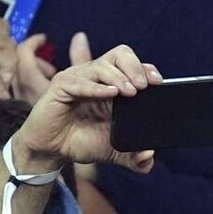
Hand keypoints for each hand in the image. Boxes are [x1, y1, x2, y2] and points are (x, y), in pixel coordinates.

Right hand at [9, 39, 162, 174]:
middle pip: (119, 54)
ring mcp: (78, 79)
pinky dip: (96, 87)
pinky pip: (79, 82)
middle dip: (134, 67)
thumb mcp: (116, 153)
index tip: (158, 83)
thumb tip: (149, 156)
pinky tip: (110, 93)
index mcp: (112, 85)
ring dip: (118, 78)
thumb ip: (136, 159)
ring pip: (101, 66)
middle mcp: (96, 77)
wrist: (54, 149)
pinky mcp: (61, 86)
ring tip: (130, 92)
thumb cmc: (83, 142)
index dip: (146, 69)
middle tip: (143, 87)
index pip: (131, 64)